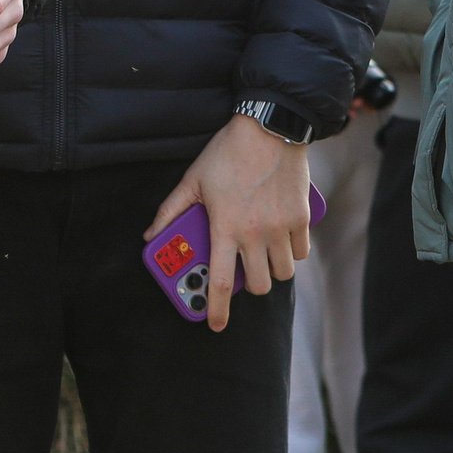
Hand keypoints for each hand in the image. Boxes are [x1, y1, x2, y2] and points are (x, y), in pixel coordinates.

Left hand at [144, 115, 310, 331]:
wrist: (270, 128)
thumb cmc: (227, 153)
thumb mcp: (192, 180)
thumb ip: (170, 211)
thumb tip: (151, 235)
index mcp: (225, 228)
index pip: (218, 282)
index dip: (215, 310)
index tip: (213, 324)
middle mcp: (255, 234)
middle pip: (257, 286)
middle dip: (248, 286)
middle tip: (241, 269)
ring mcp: (281, 228)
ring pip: (282, 273)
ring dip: (271, 270)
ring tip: (261, 254)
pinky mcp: (301, 219)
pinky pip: (301, 253)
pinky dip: (292, 253)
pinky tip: (281, 240)